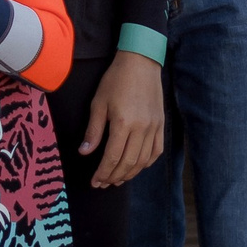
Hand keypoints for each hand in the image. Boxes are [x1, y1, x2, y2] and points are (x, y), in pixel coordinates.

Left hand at [78, 49, 164, 187]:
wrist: (141, 62)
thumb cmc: (116, 80)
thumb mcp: (98, 102)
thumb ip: (93, 130)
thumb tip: (85, 152)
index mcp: (123, 123)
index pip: (112, 157)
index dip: (103, 173)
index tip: (95, 182)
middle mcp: (141, 129)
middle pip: (128, 163)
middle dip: (114, 177)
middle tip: (103, 184)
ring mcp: (154, 127)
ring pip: (143, 160)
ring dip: (130, 174)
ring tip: (117, 179)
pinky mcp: (161, 124)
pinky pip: (156, 151)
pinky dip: (147, 163)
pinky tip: (137, 167)